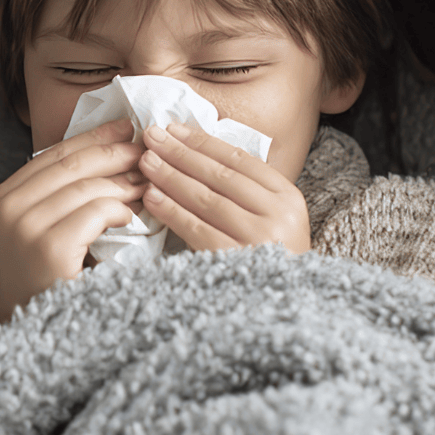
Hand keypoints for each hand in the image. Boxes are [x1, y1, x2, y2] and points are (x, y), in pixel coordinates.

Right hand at [0, 119, 144, 321]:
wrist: (28, 339)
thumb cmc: (45, 282)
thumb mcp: (45, 228)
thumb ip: (66, 192)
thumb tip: (114, 151)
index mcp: (6, 195)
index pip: (56, 152)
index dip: (95, 136)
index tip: (127, 125)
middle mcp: (9, 206)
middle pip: (74, 163)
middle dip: (117, 152)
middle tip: (149, 148)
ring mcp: (25, 226)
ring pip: (88, 187)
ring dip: (126, 183)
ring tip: (149, 184)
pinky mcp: (48, 247)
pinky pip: (94, 212)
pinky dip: (118, 212)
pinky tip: (131, 219)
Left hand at [137, 122, 311, 256]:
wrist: (286, 305)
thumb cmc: (272, 256)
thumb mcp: (274, 216)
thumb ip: (246, 188)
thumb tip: (197, 152)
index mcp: (288, 197)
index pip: (239, 159)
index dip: (202, 141)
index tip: (174, 129)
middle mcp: (277, 215)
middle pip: (219, 176)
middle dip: (181, 153)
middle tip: (151, 138)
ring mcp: (257, 240)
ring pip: (206, 199)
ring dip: (171, 177)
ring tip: (146, 162)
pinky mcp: (234, 261)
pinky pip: (197, 229)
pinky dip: (172, 211)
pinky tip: (152, 197)